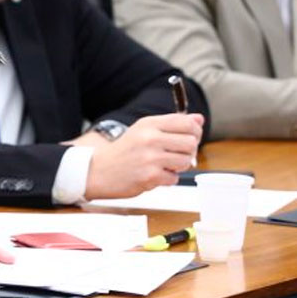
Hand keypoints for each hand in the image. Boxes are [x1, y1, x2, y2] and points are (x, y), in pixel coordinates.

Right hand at [85, 113, 204, 199]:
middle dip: (188, 150)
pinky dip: (167, 179)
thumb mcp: (143, 130)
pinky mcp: (150, 177)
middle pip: (191, 142)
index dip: (195, 131)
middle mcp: (150, 139)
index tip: (191, 136)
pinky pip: (174, 178)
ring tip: (163, 165)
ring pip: (186, 161)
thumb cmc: (123, 151)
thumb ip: (171, 124)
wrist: (98, 170)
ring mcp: (150, 158)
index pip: (187, 123)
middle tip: (176, 154)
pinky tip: (153, 174)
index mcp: (149, 124)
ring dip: (178, 166)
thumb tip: (198, 119)